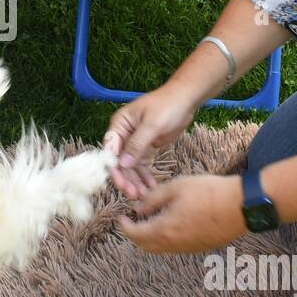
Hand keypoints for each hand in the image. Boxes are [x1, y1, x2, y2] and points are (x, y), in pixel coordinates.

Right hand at [102, 83, 195, 197]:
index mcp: (119, 125)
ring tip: (142, 196)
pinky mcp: (146, 147)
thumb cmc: (167, 106)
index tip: (120, 183)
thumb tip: (123, 164)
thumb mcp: (152, 124)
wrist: (185, 99)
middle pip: (119, 161)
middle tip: (133, 195)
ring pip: (130, 166)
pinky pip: (142, 165)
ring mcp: (134, 142)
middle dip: (125, 178)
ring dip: (135, 180)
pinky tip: (150, 187)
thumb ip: (137, 144)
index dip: (113, 168)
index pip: (110, 149)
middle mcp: (123, 134)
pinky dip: (145, 176)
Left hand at [117, 173, 245, 252]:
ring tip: (151, 219)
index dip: (125, 227)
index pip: (135, 235)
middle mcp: (174, 244)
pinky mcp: (200, 247)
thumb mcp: (175, 187)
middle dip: (135, 234)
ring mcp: (188, 248)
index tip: (122, 217)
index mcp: (164, 230)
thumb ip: (152, 199)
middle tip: (133, 220)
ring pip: (160, 248)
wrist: (241, 206)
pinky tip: (171, 223)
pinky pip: (175, 247)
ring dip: (151, 237)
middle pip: (146, 246)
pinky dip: (166, 238)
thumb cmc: (208, 192)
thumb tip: (138, 208)